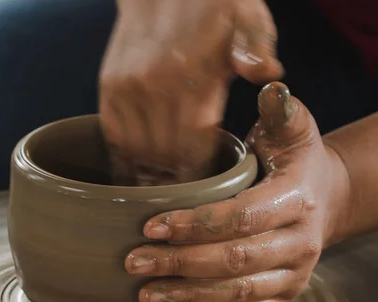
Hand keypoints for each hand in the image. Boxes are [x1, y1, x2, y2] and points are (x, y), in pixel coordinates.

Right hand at [99, 0, 282, 184]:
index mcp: (194, 76)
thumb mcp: (247, 16)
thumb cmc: (214, 4)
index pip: (194, 145)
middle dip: (173, 184)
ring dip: (146, 178)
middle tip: (181, 205)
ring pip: (135, 152)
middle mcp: (155, 87)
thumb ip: (258, 49)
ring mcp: (127, 89)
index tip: (203, 194)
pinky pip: (113, 137)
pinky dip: (123, 160)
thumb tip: (269, 75)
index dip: (198, 175)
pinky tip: (132, 175)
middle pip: (164, 155)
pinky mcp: (109, 88)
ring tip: (156, 197)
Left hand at [125, 82, 350, 301]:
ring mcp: (295, 274)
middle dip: (180, 262)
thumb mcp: (292, 130)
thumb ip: (280, 112)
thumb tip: (271, 86)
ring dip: (188, 295)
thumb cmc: (294, 161)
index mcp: (296, 199)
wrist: (325, 198)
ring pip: (238, 291)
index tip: (151, 226)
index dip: (195, 224)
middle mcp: (300, 242)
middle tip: (134, 262)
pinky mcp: (286, 294)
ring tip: (146, 293)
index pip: (241, 216)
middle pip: (233, 259)